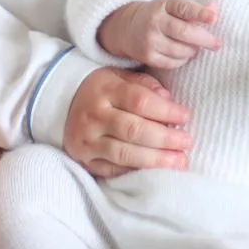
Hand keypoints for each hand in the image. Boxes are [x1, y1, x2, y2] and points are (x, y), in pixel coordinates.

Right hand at [63, 67, 191, 177]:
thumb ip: (145, 85)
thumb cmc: (101, 89)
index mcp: (105, 89)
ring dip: (156, 160)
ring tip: (179, 162)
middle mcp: (94, 116)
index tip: (186, 116)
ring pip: (125, 153)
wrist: (62, 104)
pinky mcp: (85, 160)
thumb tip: (169, 101)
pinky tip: (156, 171)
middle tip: (187, 142)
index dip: (166, 110)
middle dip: (165, 138)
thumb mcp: (120, 76)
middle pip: (134, 130)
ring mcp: (87, 140)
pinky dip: (137, 171)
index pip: (140, 101)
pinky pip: (114, 169)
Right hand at [97, 0, 219, 68]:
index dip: (200, 13)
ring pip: (181, 50)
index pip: (184, 8)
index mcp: (164, 4)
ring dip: (193, 50)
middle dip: (205, 39)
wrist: (127, 27)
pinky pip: (173, 63)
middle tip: (217, 44)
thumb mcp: (172, 6)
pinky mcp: (148, 56)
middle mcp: (155, 21)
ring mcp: (150, 40)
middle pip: (184, 33)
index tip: (214, 18)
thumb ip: (194, 9)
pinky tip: (183, 55)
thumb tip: (215, 8)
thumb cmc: (159, 15)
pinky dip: (182, 60)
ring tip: (195, 47)